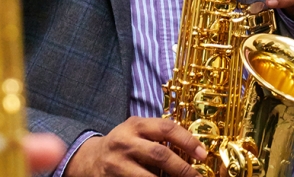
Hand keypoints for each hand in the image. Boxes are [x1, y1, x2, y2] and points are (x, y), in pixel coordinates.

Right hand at [66, 116, 206, 176]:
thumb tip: (193, 149)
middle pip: (160, 154)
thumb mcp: (136, 131)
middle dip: (182, 169)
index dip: (187, 140)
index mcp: (135, 125)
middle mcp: (126, 142)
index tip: (203, 154)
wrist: (90, 159)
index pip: (166, 128)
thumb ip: (157, 135)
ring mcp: (118, 164)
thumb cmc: (123, 144)